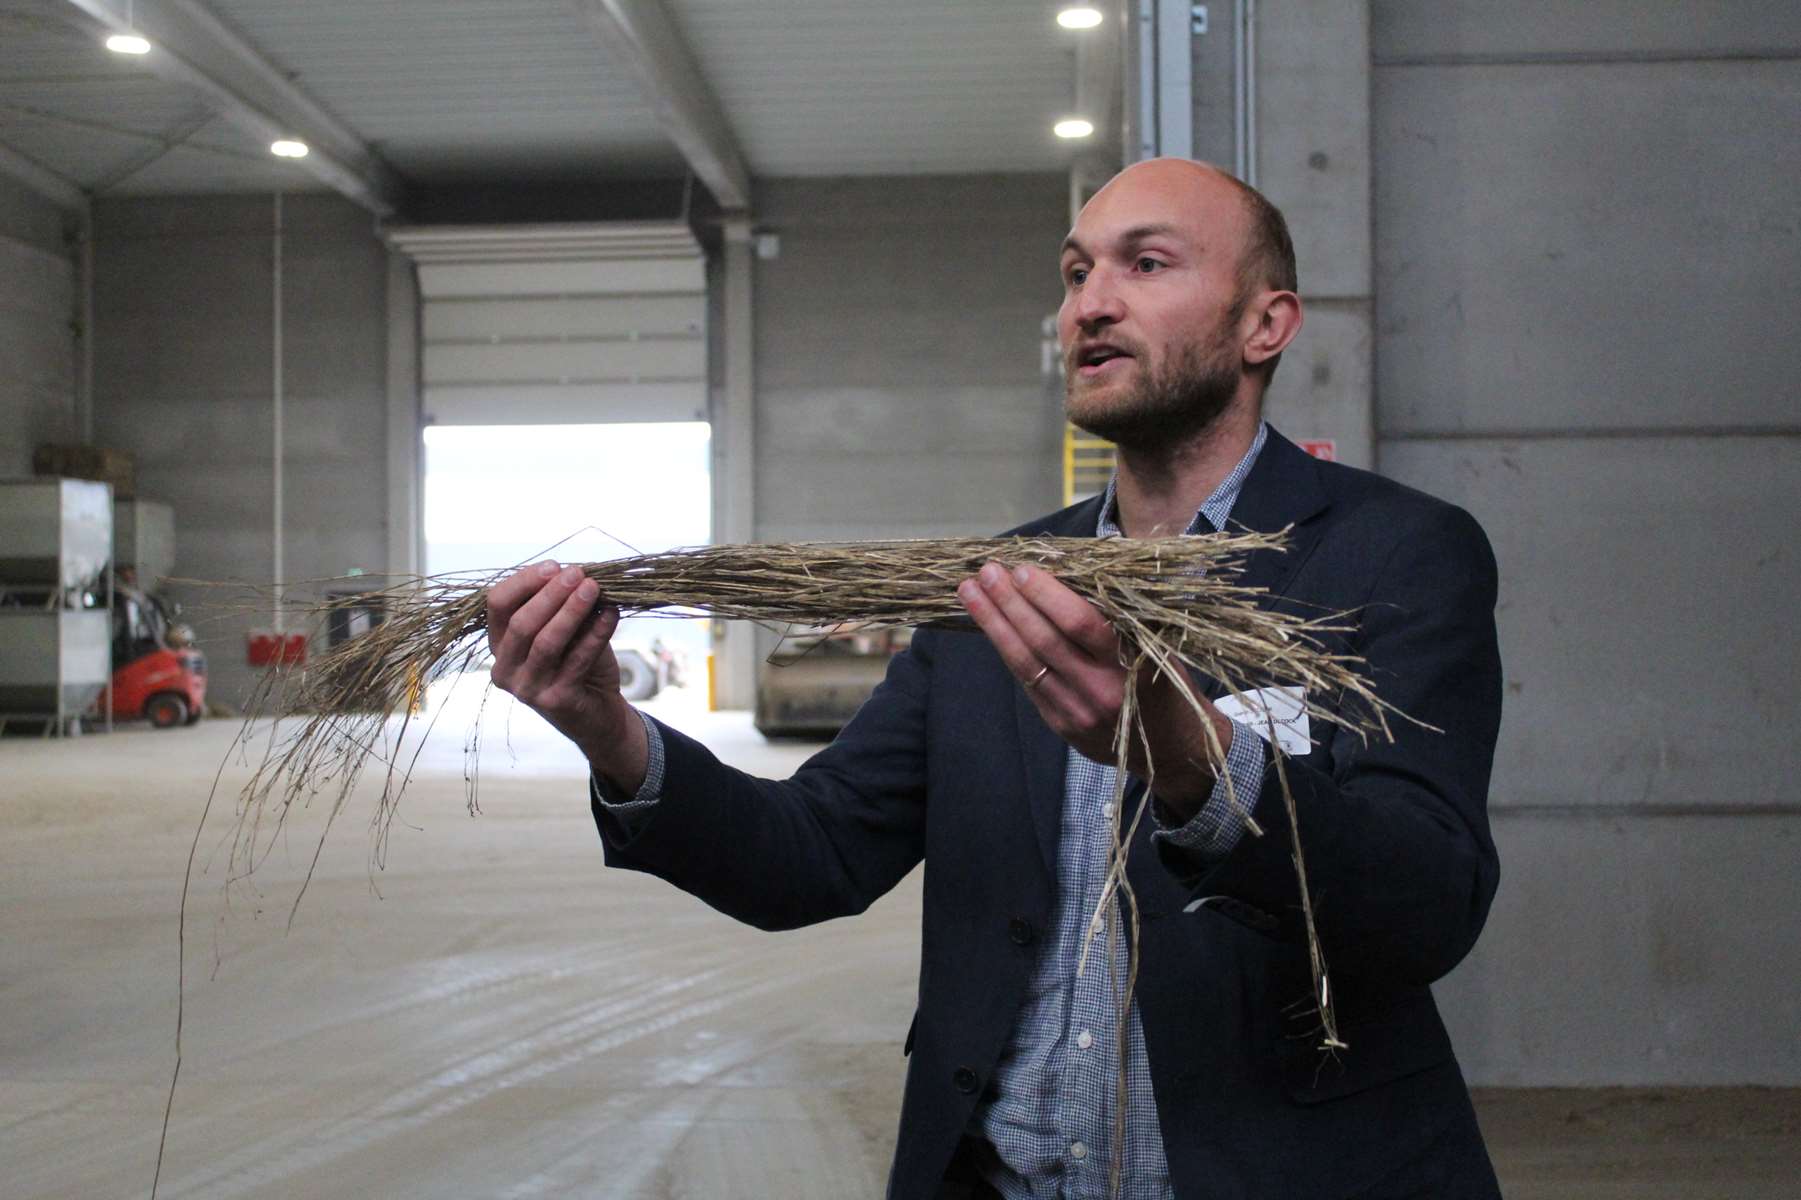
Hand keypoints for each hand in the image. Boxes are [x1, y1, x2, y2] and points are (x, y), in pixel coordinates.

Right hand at [486, 560, 648, 791]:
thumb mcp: (566, 631)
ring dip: (571, 611)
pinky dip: (595, 634)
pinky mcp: (555, 700)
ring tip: (593, 588)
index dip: (524, 582)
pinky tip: (610, 614)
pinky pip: (577, 660)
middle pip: (520, 623)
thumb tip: (573, 573)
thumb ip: (561, 607)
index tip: (554, 566)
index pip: (497, 605)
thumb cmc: (578, 665)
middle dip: (550, 594)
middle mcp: (504, 669)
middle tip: (578, 573)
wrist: (598, 715)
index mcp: (499, 645)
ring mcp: (527, 688)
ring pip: (546, 642)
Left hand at [955, 561, 1231, 820]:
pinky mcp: (1060, 724)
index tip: (1023, 569)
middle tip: (987, 572)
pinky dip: (1007, 649)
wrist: (1173, 748)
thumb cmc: (1167, 683)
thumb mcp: (1159, 646)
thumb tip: (1070, 570)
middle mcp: (1102, 691)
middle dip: (1011, 604)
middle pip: (1045, 642)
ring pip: (1026, 663)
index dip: (1048, 597)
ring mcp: (1077, 711)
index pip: (1082, 625)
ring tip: (970, 592)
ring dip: (994, 624)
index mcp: (1132, 665)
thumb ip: (1120, 618)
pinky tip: (990, 624)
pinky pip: (1027, 681)